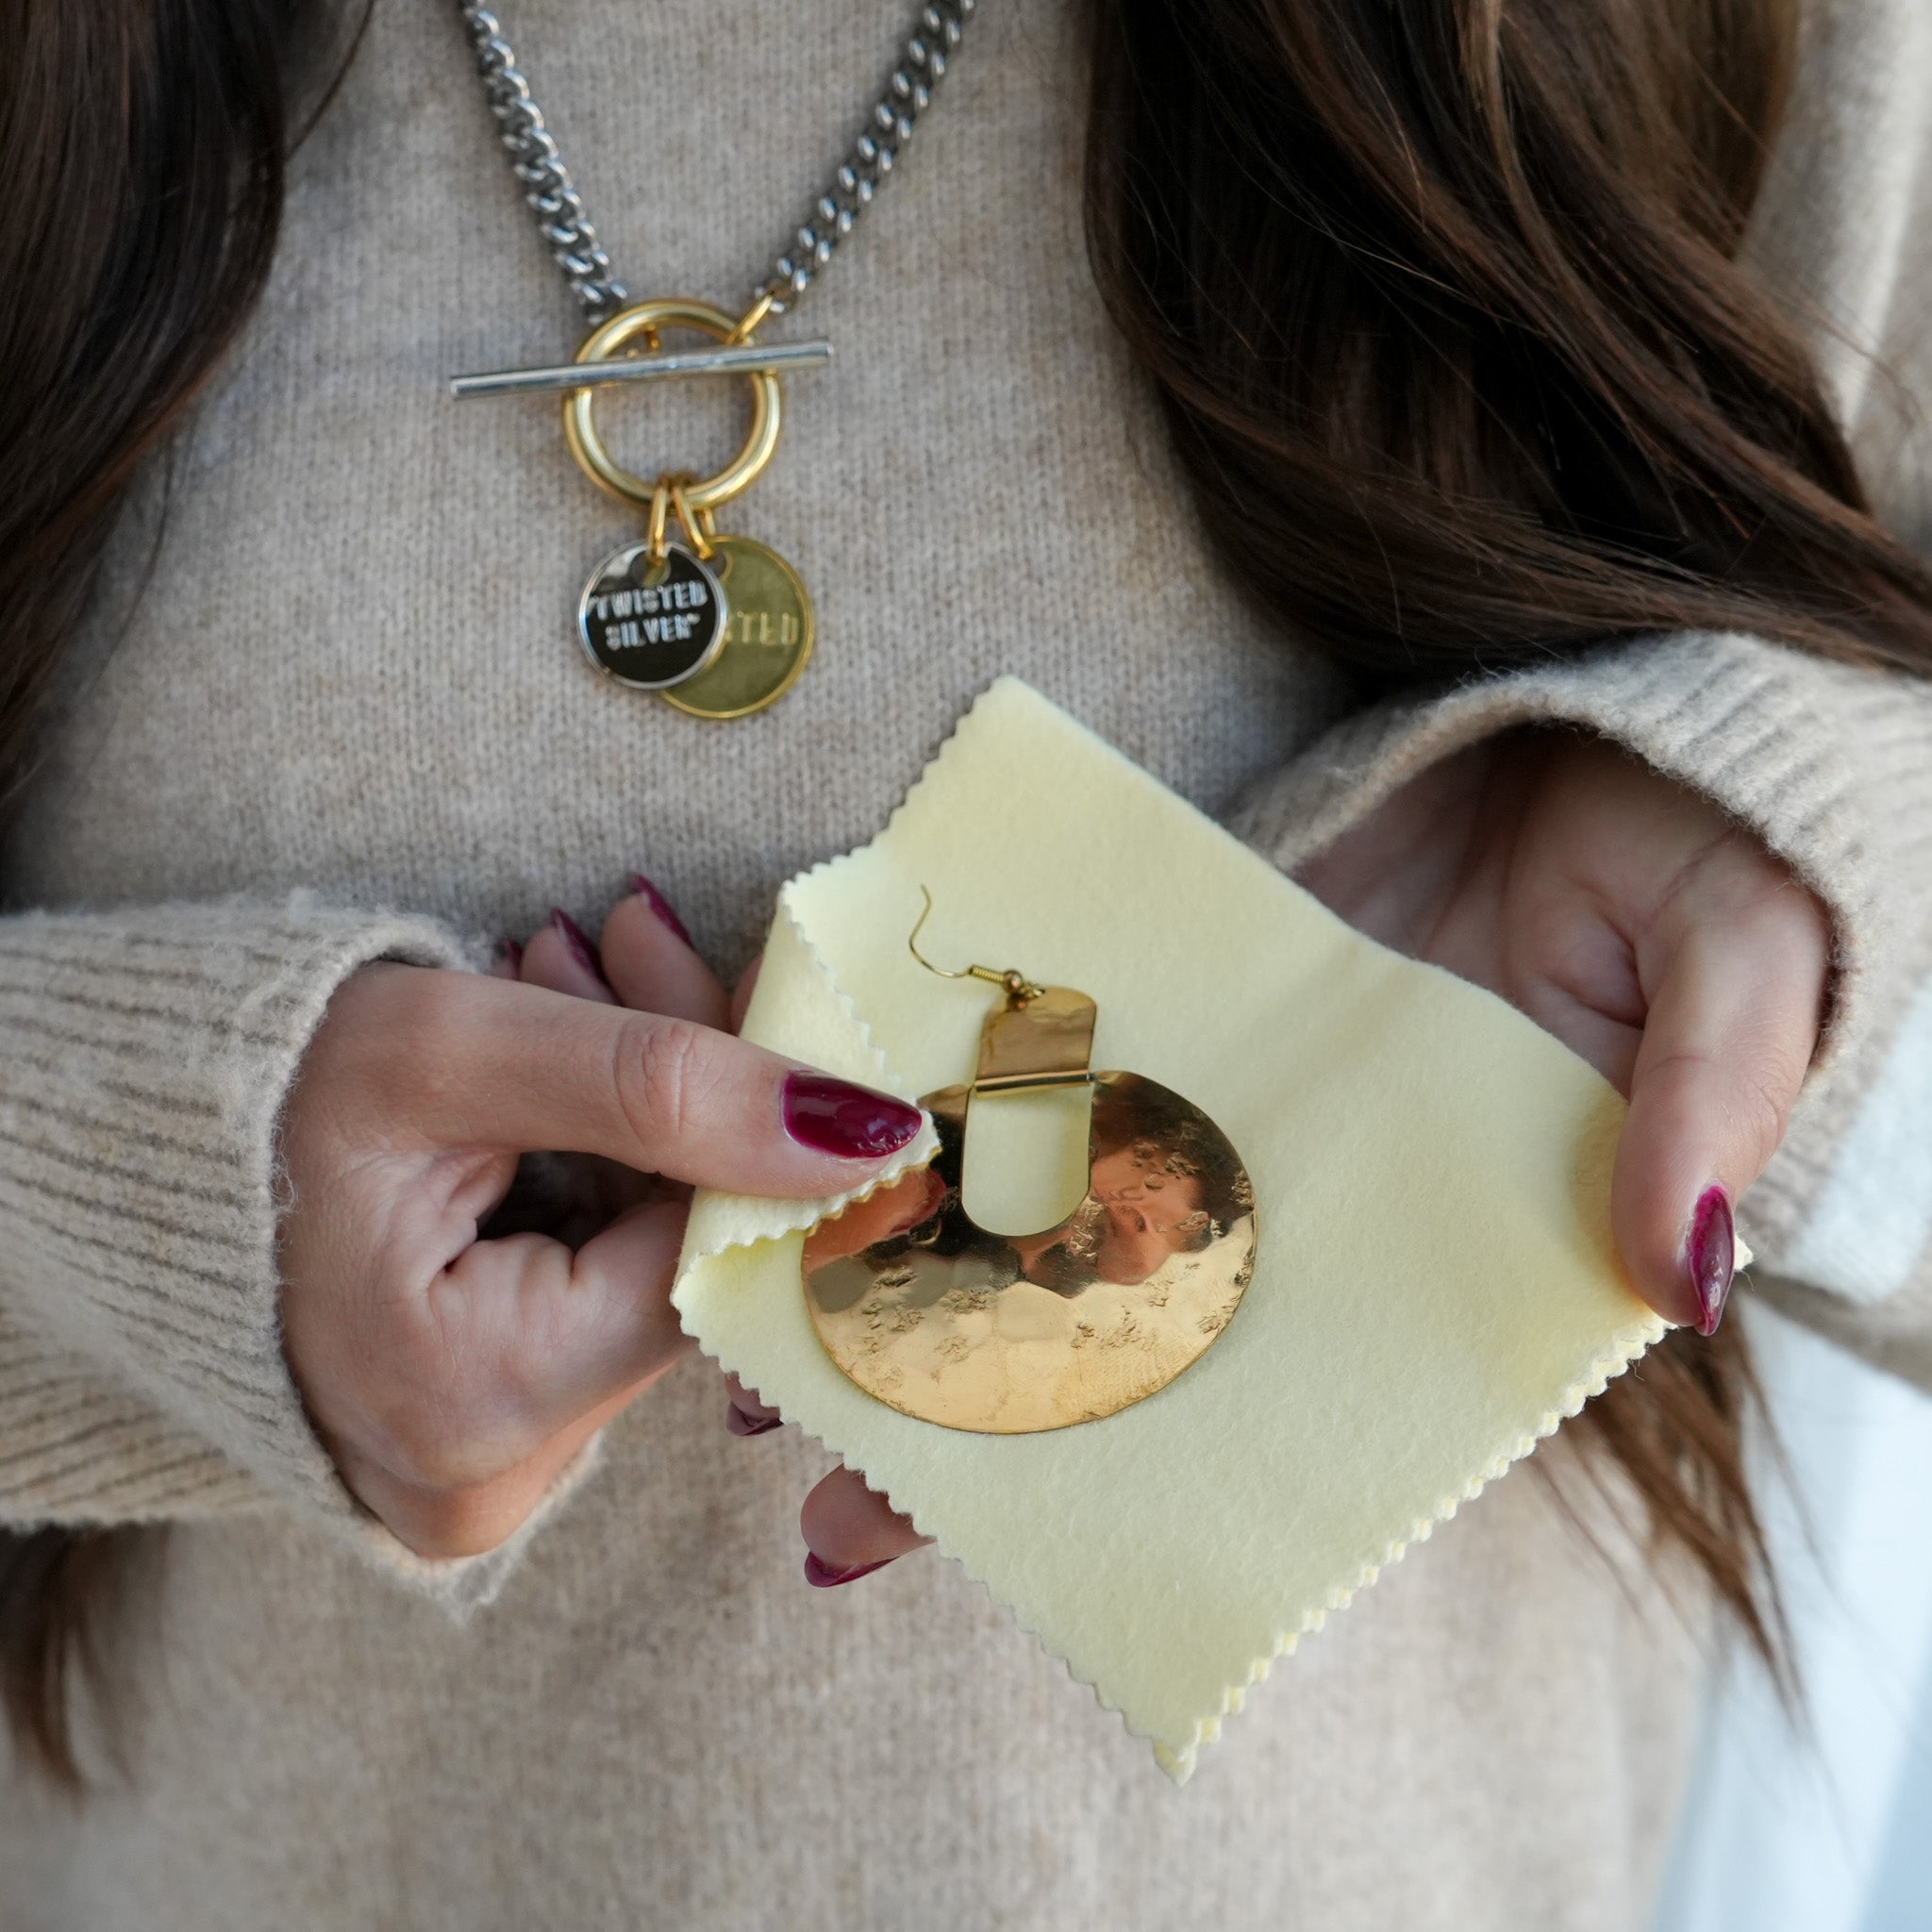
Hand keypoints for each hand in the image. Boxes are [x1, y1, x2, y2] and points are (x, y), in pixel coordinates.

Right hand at [278, 882, 923, 1558]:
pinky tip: (552, 1063)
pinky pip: (600, 1281)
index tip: (773, 1001)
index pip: (699, 1256)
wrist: (132, 1157)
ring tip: (564, 976)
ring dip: (636, 1109)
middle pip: (678, 1259)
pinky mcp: (494, 1424)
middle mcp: (491, 1476)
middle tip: (627, 941)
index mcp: (472, 1407)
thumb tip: (865, 1132)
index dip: (747, 1122)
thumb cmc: (258, 1106)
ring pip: (646, 1261)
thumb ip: (659, 1084)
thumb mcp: (452, 1054)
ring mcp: (491, 1463)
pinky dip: (599, 1161)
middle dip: (677, 1091)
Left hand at [751, 730, 1830, 1585]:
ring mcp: (1228, 1096)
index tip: (986, 1543)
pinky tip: (847, 1148)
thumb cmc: (1704, 873)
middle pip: (1128, 1331)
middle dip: (980, 1410)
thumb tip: (1680, 1271)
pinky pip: (1057, 1059)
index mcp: (1428, 1252)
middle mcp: (1303, 1199)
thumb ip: (1705, 1111)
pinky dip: (961, 1108)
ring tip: (773, 1338)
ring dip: (930, 1270)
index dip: (1134, 1485)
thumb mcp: (1740, 986)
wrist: (1607, 731)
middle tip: (816, 1495)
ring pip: (1063, 1207)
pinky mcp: (1177, 991)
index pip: (1266, 1405)